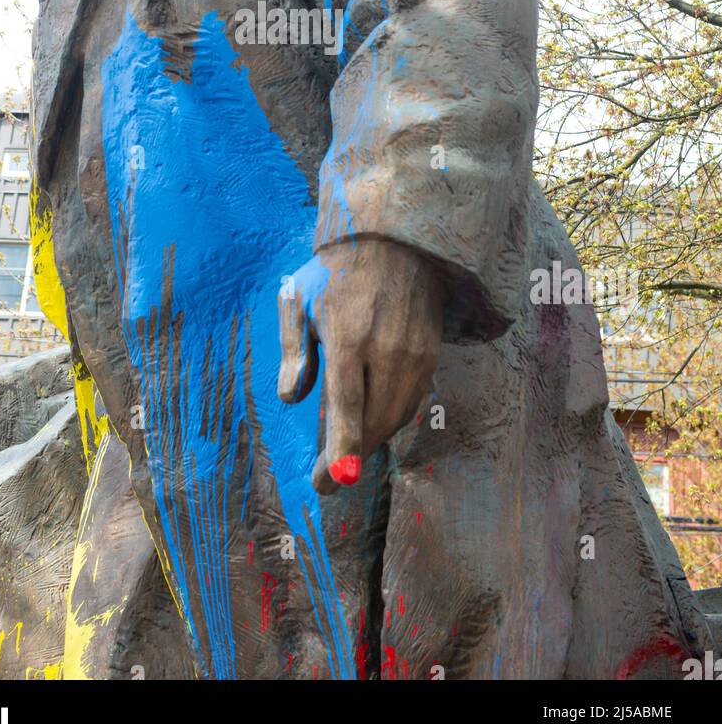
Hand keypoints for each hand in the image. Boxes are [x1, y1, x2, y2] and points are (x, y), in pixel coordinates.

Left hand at [277, 240, 444, 494]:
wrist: (396, 241)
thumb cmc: (337, 271)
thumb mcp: (299, 300)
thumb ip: (294, 351)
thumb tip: (291, 398)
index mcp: (349, 334)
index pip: (348, 402)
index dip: (342, 447)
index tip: (330, 482)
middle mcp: (387, 348)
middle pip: (374, 421)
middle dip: (350, 457)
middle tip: (328, 478)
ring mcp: (415, 354)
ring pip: (396, 417)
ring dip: (370, 442)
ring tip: (345, 456)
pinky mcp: (431, 356)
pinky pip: (411, 402)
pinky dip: (390, 420)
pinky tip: (371, 423)